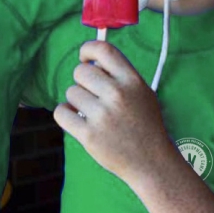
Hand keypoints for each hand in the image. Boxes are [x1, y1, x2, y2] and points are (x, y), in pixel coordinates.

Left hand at [54, 41, 170, 181]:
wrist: (152, 163)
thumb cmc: (144, 124)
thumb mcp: (142, 92)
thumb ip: (118, 75)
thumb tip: (87, 59)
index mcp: (132, 81)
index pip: (103, 49)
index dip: (88, 49)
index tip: (84, 58)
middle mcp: (117, 95)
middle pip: (80, 71)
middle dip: (82, 82)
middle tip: (93, 96)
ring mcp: (102, 116)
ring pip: (71, 92)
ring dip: (77, 102)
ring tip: (93, 114)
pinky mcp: (89, 135)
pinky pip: (61, 112)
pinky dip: (65, 115)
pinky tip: (77, 120)